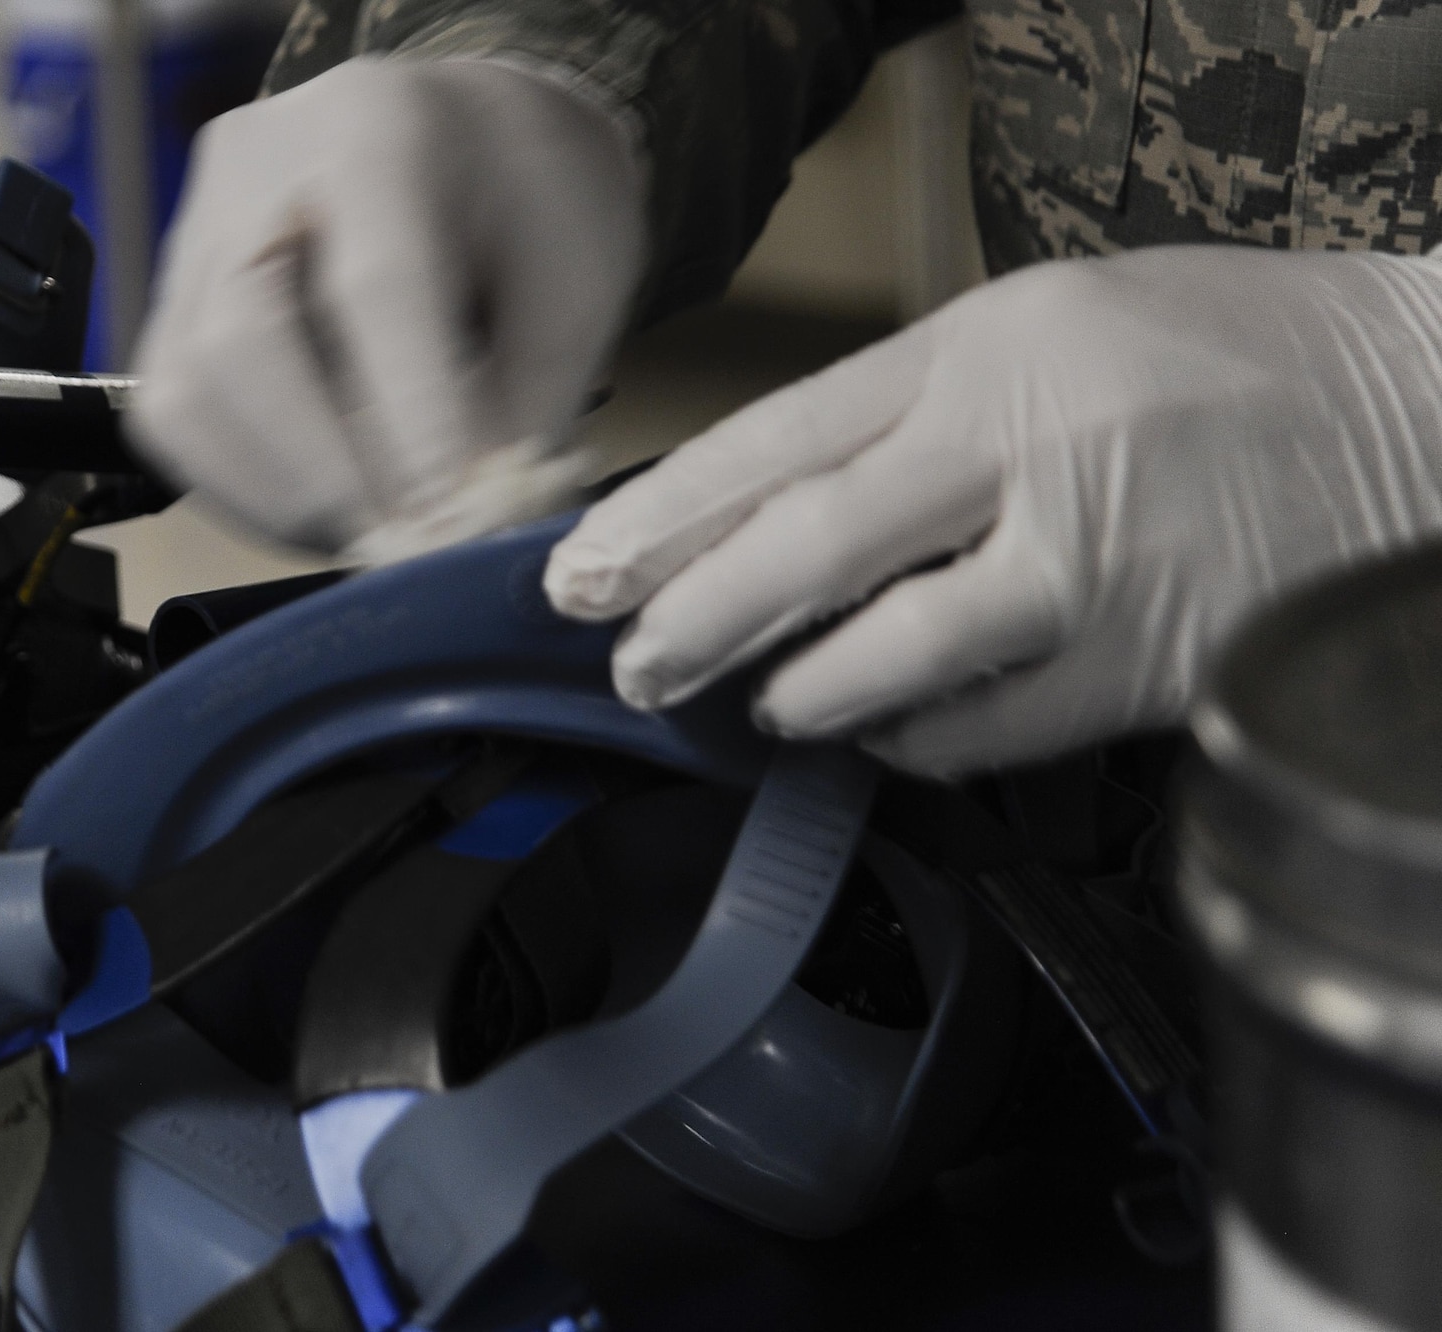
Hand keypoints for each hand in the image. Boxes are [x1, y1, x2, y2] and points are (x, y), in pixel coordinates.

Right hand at [129, 56, 644, 559]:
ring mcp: (197, 228)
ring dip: (276, 494)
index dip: (409, 417)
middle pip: (243, 340)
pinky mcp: (172, 294)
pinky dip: (242, 485)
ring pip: (187, 392)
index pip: (377, 286)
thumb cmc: (528, 196)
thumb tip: (464, 520)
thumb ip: (526, 397)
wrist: (469, 133)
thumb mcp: (575, 281)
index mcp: (382, 130)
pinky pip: (173, 415)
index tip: (447, 516)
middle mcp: (260, 165)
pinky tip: (318, 505)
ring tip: (365, 531)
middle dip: (324, 472)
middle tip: (401, 542)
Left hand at [544, 246, 1441, 775]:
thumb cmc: (1219, 356)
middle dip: (693, 619)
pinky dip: (918, 740)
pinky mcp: (1148, 660)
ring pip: (893, 653)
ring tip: (758, 704)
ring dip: (801, 690)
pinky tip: (885, 735)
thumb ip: (917, 409)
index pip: (780, 439)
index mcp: (987, 349)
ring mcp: (1093, 559)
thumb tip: (776, 508)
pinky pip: (991, 727)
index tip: (584, 568)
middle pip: (809, 548)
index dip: (665, 515)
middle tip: (630, 665)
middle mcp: (1029, 446)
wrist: (1412, 405)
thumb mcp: (1051, 327)